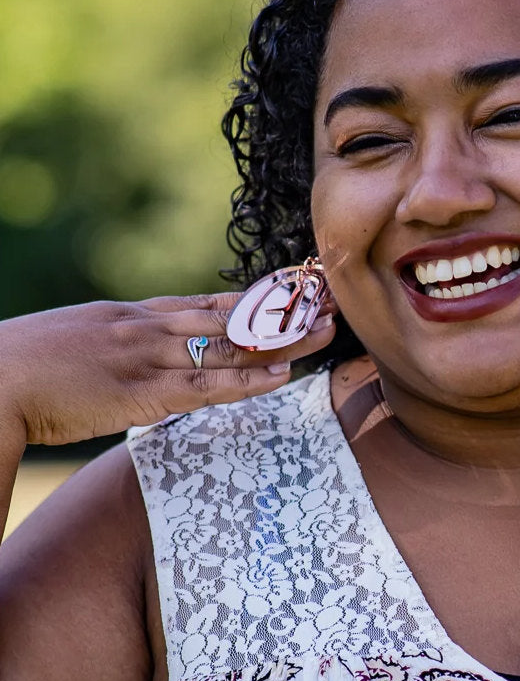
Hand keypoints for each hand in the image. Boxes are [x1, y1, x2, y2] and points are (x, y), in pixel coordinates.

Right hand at [1, 292, 336, 445]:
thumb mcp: (84, 337)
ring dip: (282, 339)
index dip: (258, 296)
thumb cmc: (27, 363)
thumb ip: (124, 340)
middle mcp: (151, 326)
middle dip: (283, 309)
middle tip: (329, 299)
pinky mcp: (142, 392)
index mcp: (137, 313)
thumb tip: (149, 356)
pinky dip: (249, 381)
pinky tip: (282, 375)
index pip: (212, 301)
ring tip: (325, 331)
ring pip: (231, 345)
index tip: (295, 288)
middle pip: (233, 315)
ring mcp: (150, 357)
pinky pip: (208, 386)